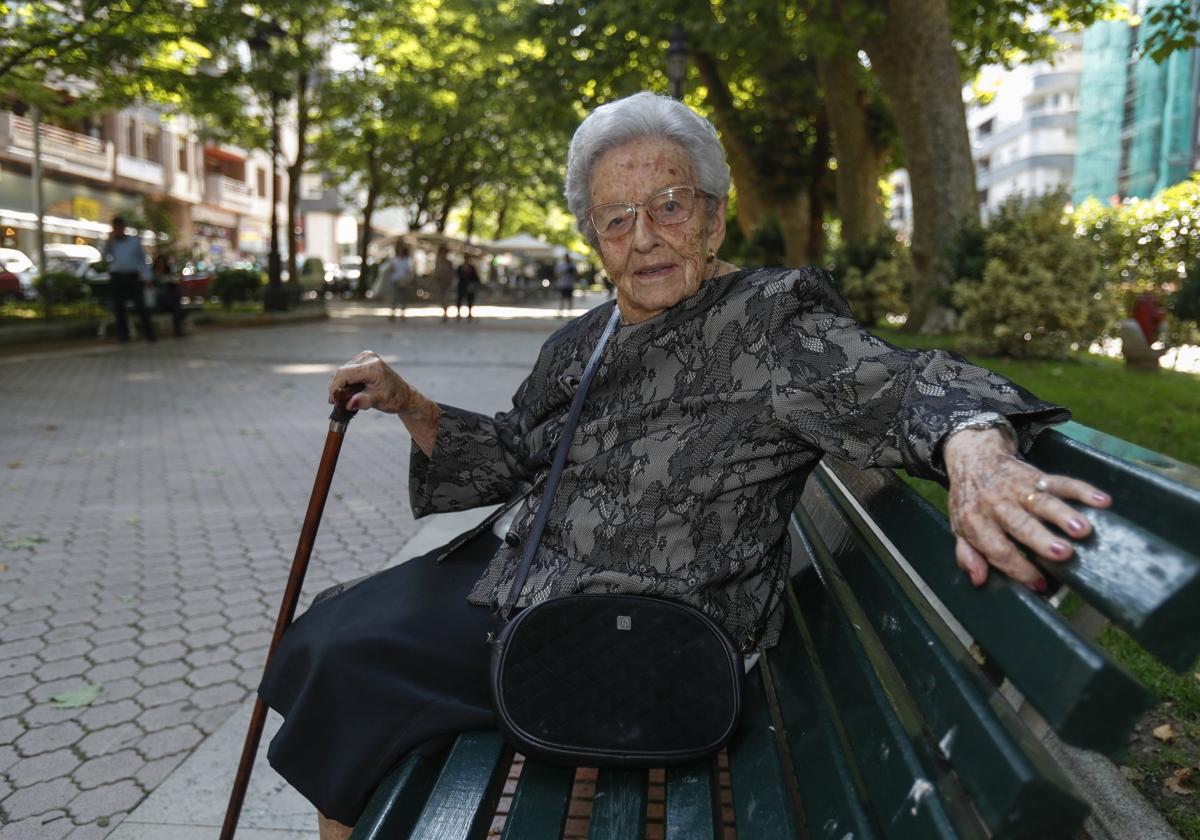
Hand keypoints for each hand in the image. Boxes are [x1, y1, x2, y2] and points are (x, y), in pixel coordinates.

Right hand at [328, 351, 417, 414]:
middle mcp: (368, 358)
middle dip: (337, 388)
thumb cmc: (393, 398)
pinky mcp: (363, 359)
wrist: (404, 395)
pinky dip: (345, 382)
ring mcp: (366, 357)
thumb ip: (363, 401)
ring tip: (345, 399)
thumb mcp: (379, 401)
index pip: (345, 373)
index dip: (335, 387)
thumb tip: (348, 404)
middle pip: (342, 372)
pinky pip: (347, 370)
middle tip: (337, 403)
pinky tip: (350, 392)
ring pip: (343, 371)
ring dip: (341, 385)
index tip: (333, 401)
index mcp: (373, 367)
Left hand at [943, 428, 1111, 591]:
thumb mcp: (959, 528)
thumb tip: (978, 579)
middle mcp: (997, 505)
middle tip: (1063, 553)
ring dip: (1064, 515)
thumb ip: (967, 555)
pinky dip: (1082, 490)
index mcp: (976, 522)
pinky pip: (1060, 482)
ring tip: (1083, 530)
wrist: (973, 458)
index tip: (1039, 584)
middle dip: (1042, 539)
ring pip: (1043, 502)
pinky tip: (1101, 501)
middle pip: (1020, 524)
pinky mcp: (1035, 476)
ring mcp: (1018, 489)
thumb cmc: (970, 501)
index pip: (997, 549)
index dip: (1018, 568)